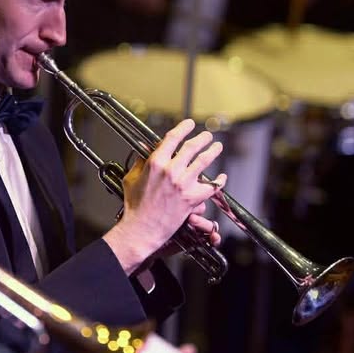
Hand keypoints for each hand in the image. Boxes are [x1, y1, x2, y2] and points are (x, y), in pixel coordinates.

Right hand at [104, 119, 225, 273]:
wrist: (142, 229)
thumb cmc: (135, 207)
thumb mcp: (131, 179)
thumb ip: (139, 163)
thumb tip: (145, 151)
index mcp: (155, 163)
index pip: (172, 138)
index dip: (183, 128)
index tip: (189, 124)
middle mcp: (171, 171)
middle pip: (191, 147)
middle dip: (202, 138)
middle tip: (207, 136)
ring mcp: (183, 184)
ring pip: (203, 161)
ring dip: (213, 151)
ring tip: (217, 147)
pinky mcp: (192, 199)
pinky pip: (211, 186)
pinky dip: (219, 181)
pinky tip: (222, 177)